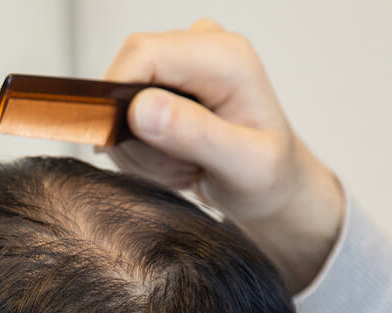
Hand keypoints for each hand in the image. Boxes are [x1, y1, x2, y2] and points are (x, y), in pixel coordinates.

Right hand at [103, 20, 344, 290]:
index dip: (119, 97)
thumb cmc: (269, 176)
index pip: (143, 54)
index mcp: (226, 57)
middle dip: (132, 131)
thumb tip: (142, 109)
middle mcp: (203, 46)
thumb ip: (196, 135)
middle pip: (127, 73)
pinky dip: (138, 146)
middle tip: (171, 167)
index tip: (130, 146)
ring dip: (137, 146)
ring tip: (180, 167)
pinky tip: (172, 160)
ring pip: (120, 98)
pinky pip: (125, 112)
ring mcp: (183, 62)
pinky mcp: (167, 82)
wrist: (272, 186)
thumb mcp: (244, 167)